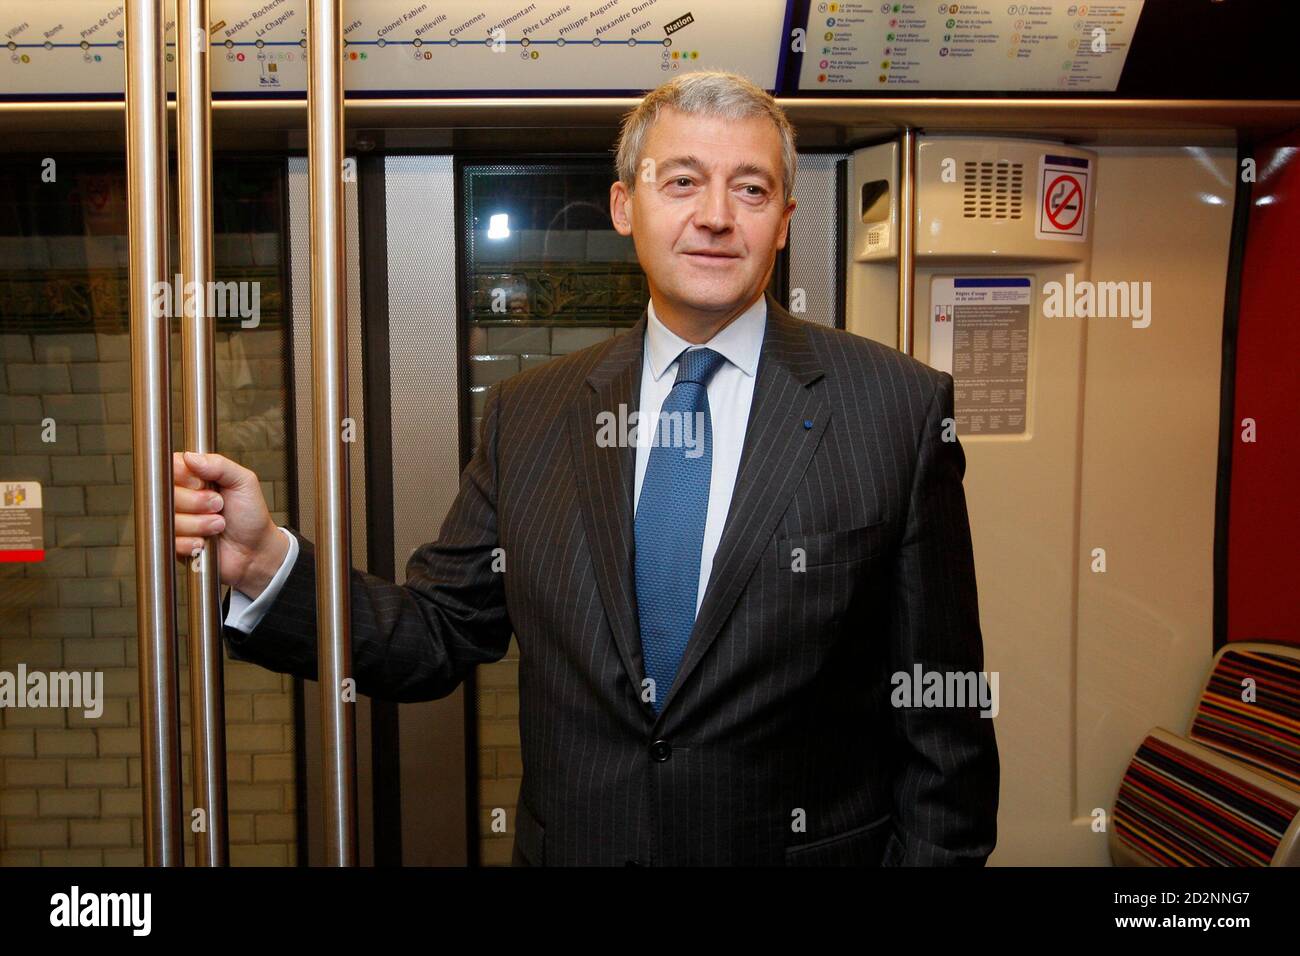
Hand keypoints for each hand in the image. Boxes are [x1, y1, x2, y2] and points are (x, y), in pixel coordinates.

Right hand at [172, 451, 286, 598]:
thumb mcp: (243, 482)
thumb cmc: (250, 514)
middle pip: (166, 493)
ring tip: (219, 525)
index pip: (169, 468)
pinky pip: (171, 541)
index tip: (202, 483)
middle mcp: (180, 497)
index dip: (184, 477)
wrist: (255, 550)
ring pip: (169, 518)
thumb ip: (219, 465)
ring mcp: (175, 521)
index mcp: (193, 477)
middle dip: (197, 502)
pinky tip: (206, 542)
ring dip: (200, 524)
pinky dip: (193, 542)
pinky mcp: (174, 544)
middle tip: (219, 505)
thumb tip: (190, 457)